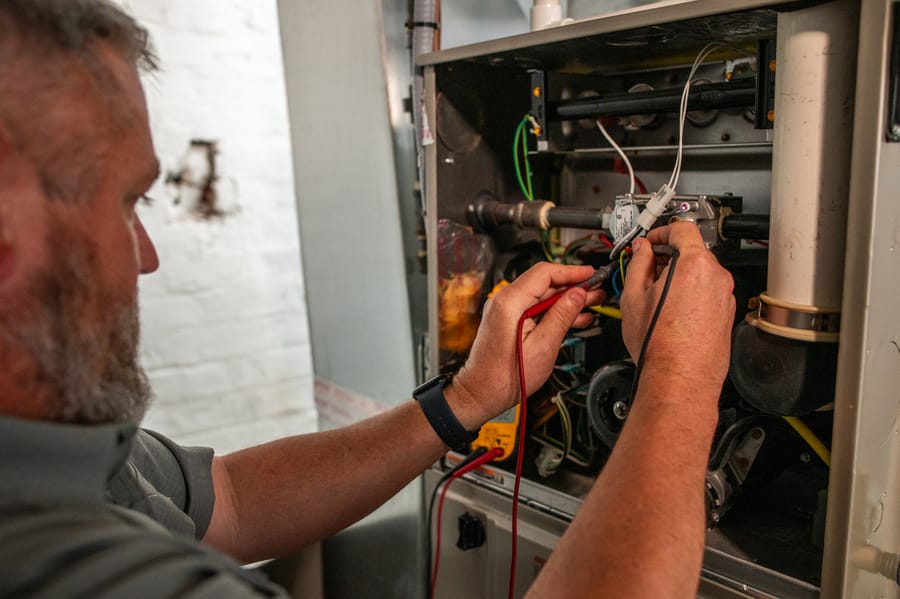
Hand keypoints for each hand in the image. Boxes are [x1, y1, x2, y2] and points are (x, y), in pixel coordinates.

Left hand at [446, 262, 604, 429]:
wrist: (481, 393)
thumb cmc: (505, 377)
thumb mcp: (544, 346)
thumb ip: (562, 315)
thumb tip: (577, 295)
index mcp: (510, 302)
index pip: (544, 273)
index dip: (571, 272)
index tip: (590, 274)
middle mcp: (504, 301)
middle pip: (544, 283)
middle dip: (572, 286)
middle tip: (596, 291)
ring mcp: (504, 311)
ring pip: (541, 296)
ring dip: (566, 300)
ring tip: (591, 304)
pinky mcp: (507, 321)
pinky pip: (534, 309)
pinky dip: (554, 311)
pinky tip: (573, 317)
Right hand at [620, 222, 734, 396]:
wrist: (680, 378)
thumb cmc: (659, 345)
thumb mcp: (634, 296)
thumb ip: (638, 264)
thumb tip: (642, 251)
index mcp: (695, 265)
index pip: (682, 229)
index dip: (662, 232)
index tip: (650, 242)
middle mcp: (716, 278)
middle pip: (692, 252)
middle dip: (668, 258)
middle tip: (646, 270)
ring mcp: (725, 297)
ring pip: (699, 275)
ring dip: (678, 278)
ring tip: (655, 298)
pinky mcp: (726, 315)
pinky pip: (707, 294)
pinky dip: (690, 295)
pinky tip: (671, 314)